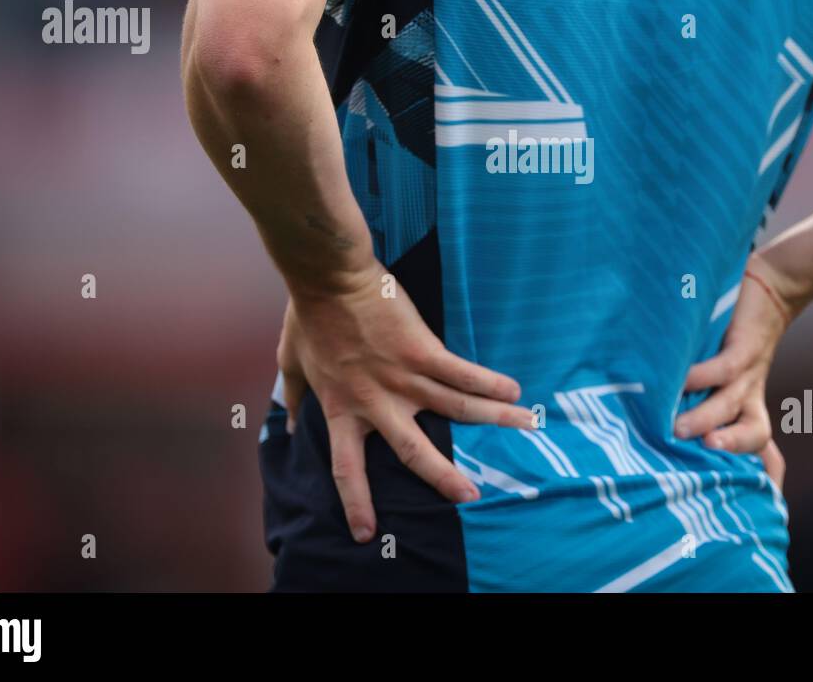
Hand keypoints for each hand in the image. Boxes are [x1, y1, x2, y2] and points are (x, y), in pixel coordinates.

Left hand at [275, 259, 533, 542]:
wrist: (330, 278)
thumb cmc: (310, 316)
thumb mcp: (291, 363)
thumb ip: (295, 398)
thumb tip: (288, 424)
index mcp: (343, 410)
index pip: (347, 469)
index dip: (357, 503)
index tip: (366, 534)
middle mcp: (377, 402)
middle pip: (414, 452)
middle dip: (444, 479)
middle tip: (470, 497)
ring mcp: (403, 377)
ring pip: (455, 409)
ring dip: (493, 421)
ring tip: (524, 428)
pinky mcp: (423, 350)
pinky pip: (463, 373)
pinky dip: (490, 384)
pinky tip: (515, 391)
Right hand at [673, 252, 806, 488]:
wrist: (772, 287)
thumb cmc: (736, 332)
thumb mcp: (724, 367)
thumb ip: (700, 391)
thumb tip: (656, 408)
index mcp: (750, 405)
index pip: (763, 448)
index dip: (764, 476)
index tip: (759, 502)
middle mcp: (751, 394)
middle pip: (753, 434)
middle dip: (729, 450)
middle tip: (701, 461)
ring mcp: (749, 371)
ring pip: (732, 405)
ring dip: (707, 419)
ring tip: (678, 428)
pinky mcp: (744, 346)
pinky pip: (724, 368)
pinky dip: (701, 376)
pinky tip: (680, 379)